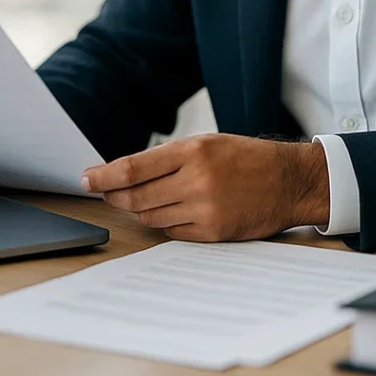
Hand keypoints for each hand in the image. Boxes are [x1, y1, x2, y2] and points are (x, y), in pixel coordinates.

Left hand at [81, 133, 329, 240]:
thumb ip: (169, 157)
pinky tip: (165, 213)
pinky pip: (173, 232)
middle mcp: (195, 180)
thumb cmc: (244, 157)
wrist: (288, 180)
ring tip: (135, 202)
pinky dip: (163, 224)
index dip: (104, 176)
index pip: (133, 168)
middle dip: (113, 196)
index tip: (87, 178)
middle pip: (136, 197)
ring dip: (137, 211)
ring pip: (151, 217)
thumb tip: (128, 172)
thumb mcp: (207, 143)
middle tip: (102, 193)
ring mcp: (204, 209)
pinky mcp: (213, 232)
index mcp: (191, 151)